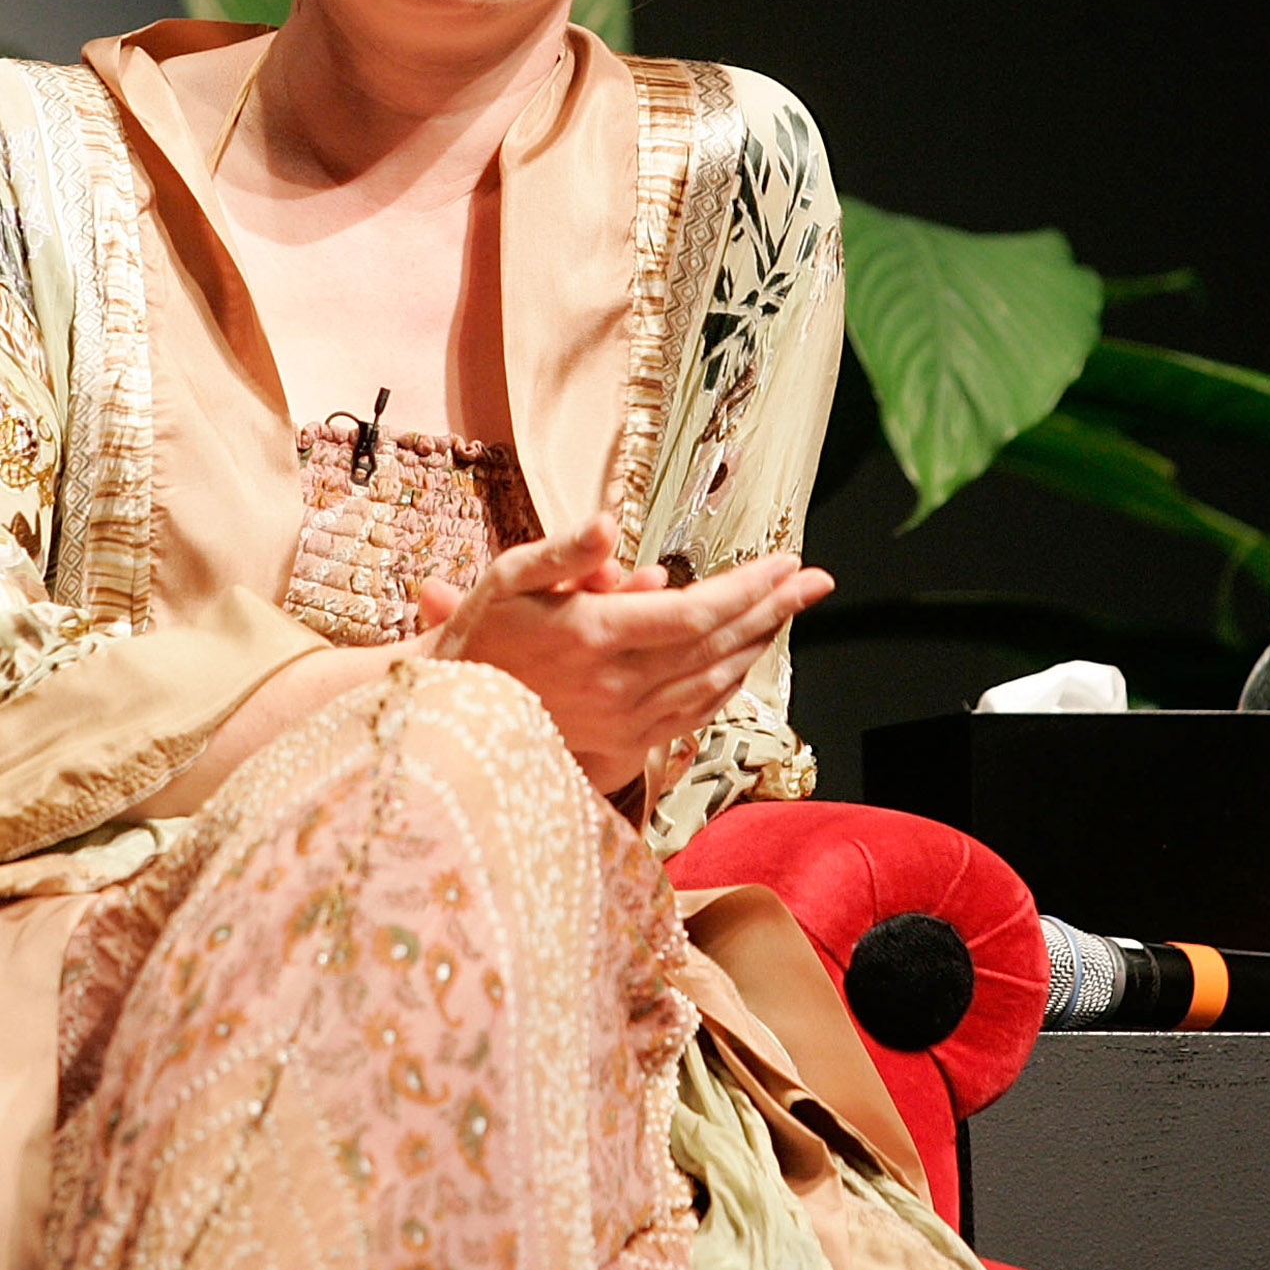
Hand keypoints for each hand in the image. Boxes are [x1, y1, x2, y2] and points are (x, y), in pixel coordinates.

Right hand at [414, 515, 833, 793]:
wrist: (452, 710)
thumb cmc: (481, 632)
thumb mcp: (508, 576)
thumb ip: (563, 551)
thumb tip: (607, 525)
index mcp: (598, 635)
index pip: (698, 611)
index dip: (749, 587)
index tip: (786, 561)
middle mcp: (621, 684)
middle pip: (719, 645)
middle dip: (774, 609)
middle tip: (817, 581)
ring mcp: (627, 721)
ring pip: (714, 683)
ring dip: (759, 645)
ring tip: (790, 612)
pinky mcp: (626, 744)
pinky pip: (695, 714)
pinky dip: (730, 684)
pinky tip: (747, 661)